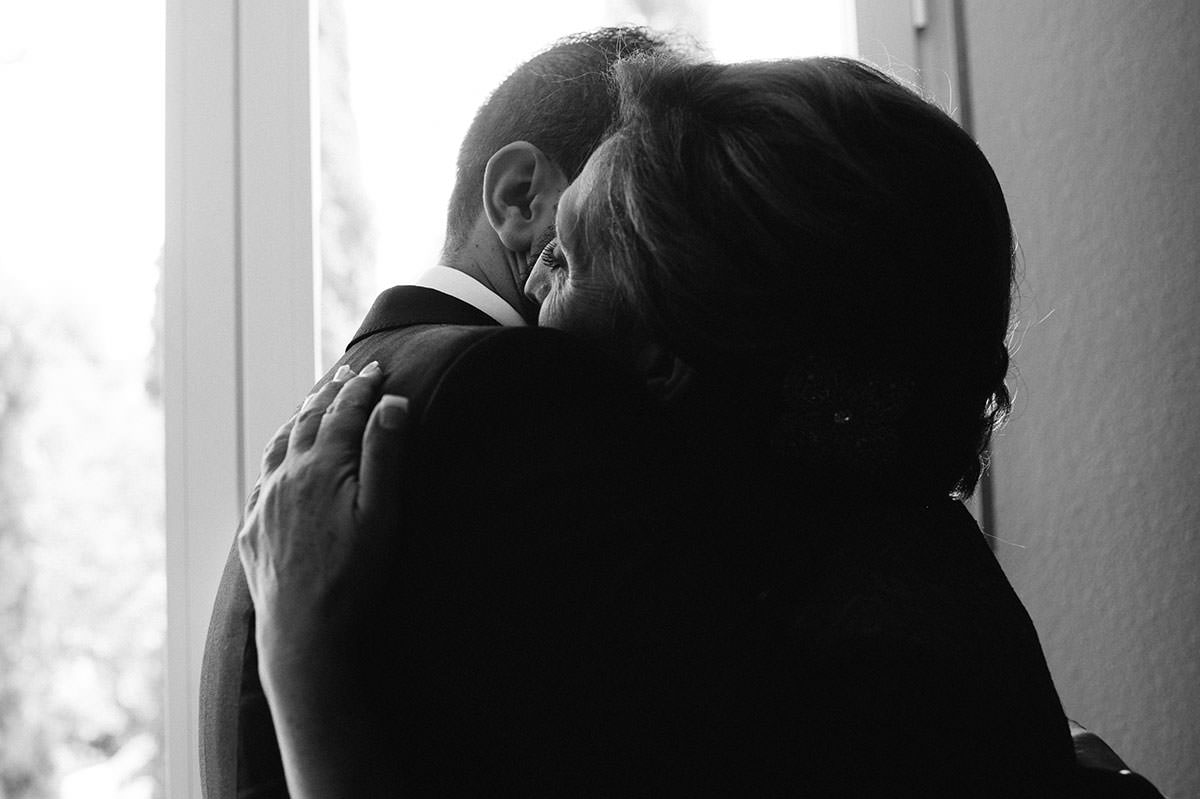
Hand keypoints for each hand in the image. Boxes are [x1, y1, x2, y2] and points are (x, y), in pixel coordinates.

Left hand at [236, 362, 411, 797]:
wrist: (303, 632)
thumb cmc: (353, 576)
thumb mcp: (382, 514)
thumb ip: (384, 454)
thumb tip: (391, 403)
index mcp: (321, 468)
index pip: (343, 412)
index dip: (360, 387)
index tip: (374, 367)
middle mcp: (286, 476)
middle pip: (307, 420)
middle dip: (329, 392)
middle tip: (346, 372)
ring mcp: (265, 502)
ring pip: (279, 444)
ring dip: (300, 417)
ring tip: (313, 402)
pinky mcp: (253, 528)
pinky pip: (263, 476)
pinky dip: (278, 453)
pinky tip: (282, 459)